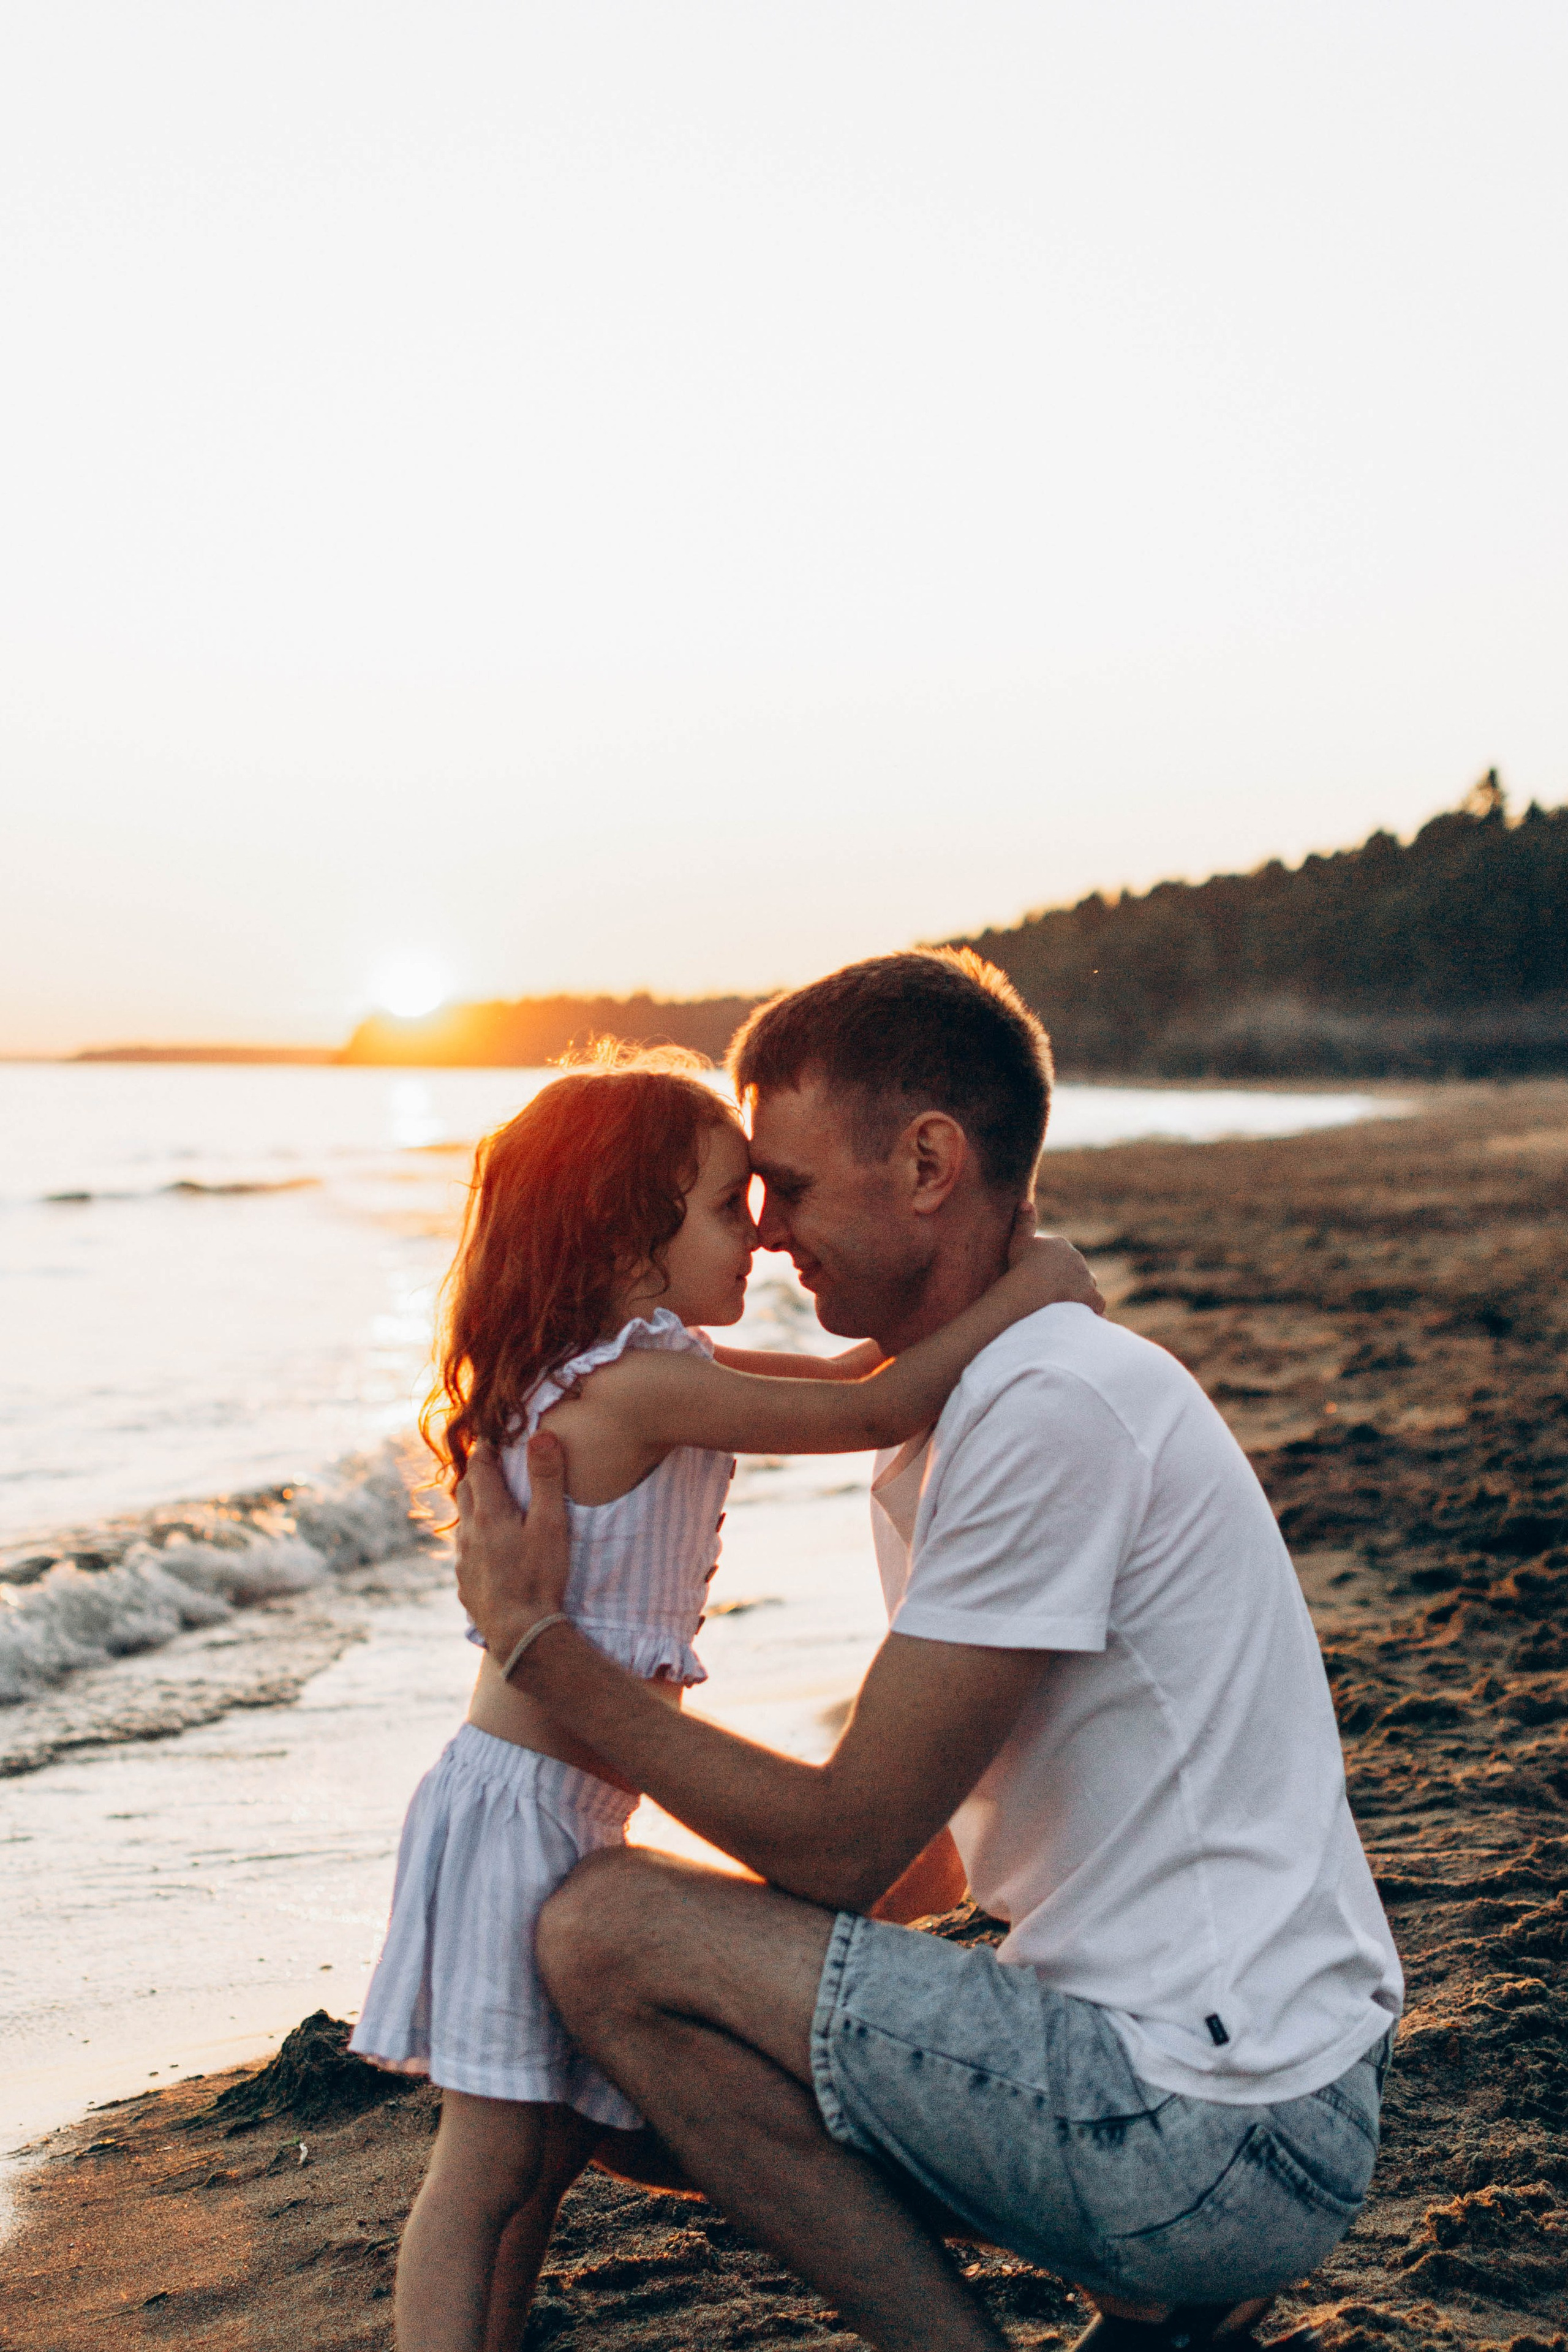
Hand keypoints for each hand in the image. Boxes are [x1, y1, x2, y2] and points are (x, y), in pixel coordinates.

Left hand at [454, 1433, 571, 1656]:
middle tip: (488, 1465)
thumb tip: (541, 1435)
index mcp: (490, 1513)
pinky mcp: (464, 1584)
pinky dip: (473, 1540)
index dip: (484, 1449)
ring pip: (462, 1523)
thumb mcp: (550, 1524)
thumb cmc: (539, 1576)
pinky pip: (463, 1553)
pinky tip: (487, 1551)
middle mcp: (469, 1533)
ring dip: (473, 1508)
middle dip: (475, 1474)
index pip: (479, 1468)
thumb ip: (546, 1479)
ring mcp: (463, 1561)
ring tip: (489, 1506)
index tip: (490, 1438)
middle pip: (464, 1492)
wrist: (520, 1633)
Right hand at [1005, 1209, 1104, 1315]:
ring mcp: (1086, 1279)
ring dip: (1082, 1294)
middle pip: (1076, 1271)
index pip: (1062, 1256)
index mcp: (1062, 1245)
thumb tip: (1025, 1201)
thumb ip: (1024, 1221)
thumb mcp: (1019, 1240)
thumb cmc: (1021, 1266)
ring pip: (1088, 1286)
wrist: (1029, 1289)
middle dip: (1069, 1280)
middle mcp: (1078, 1260)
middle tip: (1054, 1294)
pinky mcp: (1091, 1298)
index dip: (1053, 1268)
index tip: (1042, 1278)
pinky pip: (1097, 1305)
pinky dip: (1093, 1312)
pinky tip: (1087, 1319)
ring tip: (1069, 1306)